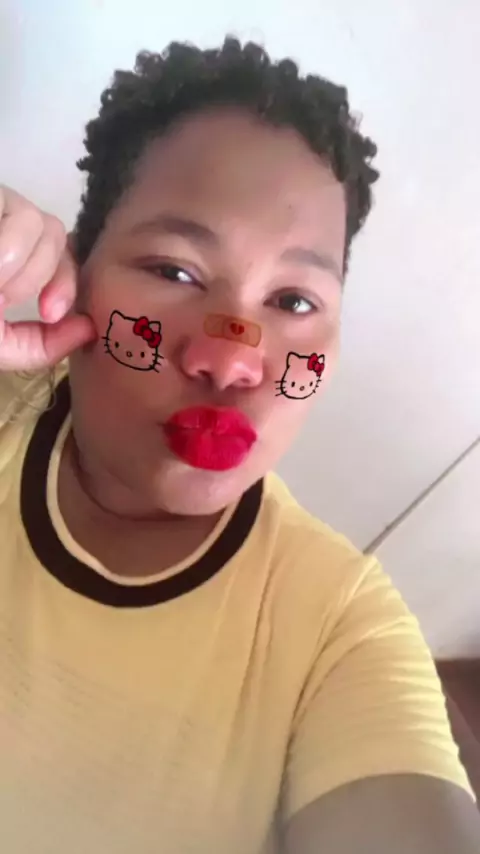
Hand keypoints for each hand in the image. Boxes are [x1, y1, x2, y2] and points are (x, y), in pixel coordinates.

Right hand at [0, 185, 94, 370]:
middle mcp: (4, 229)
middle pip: (59, 235)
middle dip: (49, 276)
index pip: (61, 258)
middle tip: (19, 303)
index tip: (50, 313)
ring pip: (47, 225)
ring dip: (25, 270)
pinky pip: (24, 215)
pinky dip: (9, 252)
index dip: (66, 284)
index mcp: (8, 261)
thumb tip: (88, 329)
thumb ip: (39, 346)